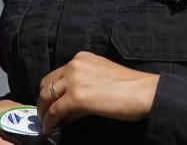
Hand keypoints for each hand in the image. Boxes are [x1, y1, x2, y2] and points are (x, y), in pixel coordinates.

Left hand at [37, 51, 159, 132]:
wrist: (143, 92)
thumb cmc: (130, 86)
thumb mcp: (102, 79)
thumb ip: (83, 89)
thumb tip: (69, 110)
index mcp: (83, 58)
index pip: (56, 75)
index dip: (50, 91)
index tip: (50, 102)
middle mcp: (76, 65)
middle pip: (46, 84)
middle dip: (43, 101)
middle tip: (44, 115)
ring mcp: (74, 80)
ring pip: (46, 97)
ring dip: (44, 112)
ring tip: (47, 123)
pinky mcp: (75, 97)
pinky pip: (54, 112)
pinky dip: (49, 121)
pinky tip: (51, 128)